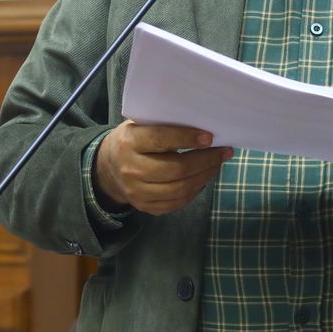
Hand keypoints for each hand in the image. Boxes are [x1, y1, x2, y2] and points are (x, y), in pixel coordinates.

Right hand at [95, 121, 232, 215]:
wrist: (108, 169)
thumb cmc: (133, 140)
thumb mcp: (140, 125)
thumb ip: (163, 125)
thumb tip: (203, 125)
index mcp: (129, 142)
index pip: (160, 140)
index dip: (187, 138)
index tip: (210, 137)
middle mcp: (131, 169)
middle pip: (176, 169)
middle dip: (205, 160)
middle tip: (224, 151)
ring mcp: (137, 192)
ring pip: (180, 188)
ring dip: (205, 176)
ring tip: (218, 164)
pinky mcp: (146, 207)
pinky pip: (178, 202)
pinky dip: (196, 190)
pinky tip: (204, 177)